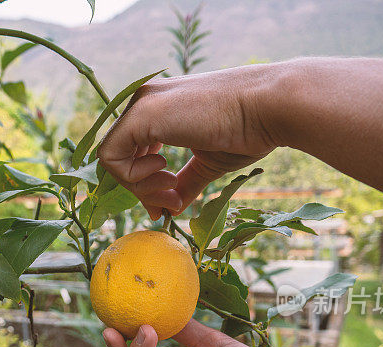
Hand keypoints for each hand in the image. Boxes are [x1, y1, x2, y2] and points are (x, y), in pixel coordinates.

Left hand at [97, 66, 281, 218]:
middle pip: (119, 159)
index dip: (144, 184)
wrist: (270, 108)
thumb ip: (184, 182)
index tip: (172, 200)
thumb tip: (169, 209)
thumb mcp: (207, 162)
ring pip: (112, 160)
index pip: (131, 153)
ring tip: (173, 189)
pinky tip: (167, 174)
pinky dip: (134, 179)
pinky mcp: (141, 115)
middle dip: (142, 191)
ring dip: (140, 188)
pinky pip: (111, 158)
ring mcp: (140, 105)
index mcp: (158, 109)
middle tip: (172, 201)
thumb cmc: (247, 129)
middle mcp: (144, 101)